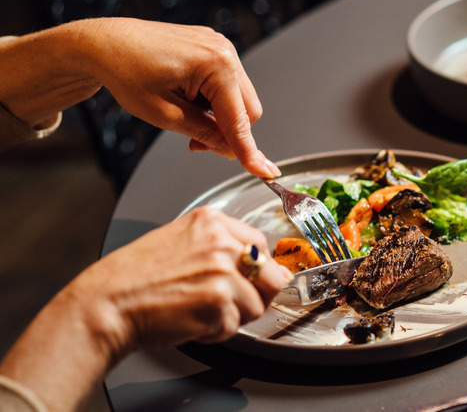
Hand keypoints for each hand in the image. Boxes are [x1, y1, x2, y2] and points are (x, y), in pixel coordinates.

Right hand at [70, 207, 291, 350]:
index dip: (258, 269)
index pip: (260, 244)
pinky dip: (216, 332)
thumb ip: (219, 247)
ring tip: (201, 312)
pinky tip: (192, 322)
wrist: (107, 304)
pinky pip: (235, 327)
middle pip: (271, 275)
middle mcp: (221, 242)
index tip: (248, 280)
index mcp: (212, 222)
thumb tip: (259, 264)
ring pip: (256, 306)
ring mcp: (223, 271)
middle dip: (256, 295)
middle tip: (229, 303)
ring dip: (233, 316)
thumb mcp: (180, 241)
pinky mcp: (219, 301)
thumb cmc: (134, 278)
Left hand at [76, 18, 279, 176]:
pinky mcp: (213, 48)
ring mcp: (220, 47)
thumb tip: (229, 149)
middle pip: (247, 110)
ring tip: (185, 117)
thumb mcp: (165, 115)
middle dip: (228, 132)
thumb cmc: (126, 72)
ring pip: (238, 99)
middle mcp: (225, 51)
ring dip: (220, 117)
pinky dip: (214, 101)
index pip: (239, 120)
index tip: (263, 172)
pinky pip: (227, 84)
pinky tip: (189, 101)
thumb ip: (204, 133)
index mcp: (216, 65)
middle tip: (196, 143)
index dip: (248, 150)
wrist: (105, 44)